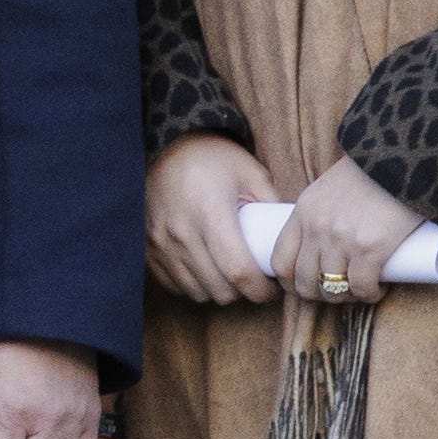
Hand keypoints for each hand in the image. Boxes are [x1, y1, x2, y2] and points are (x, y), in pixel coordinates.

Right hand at [145, 134, 283, 307]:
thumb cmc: (214, 157)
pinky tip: (205, 269)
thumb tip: (290, 242)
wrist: (166, 145)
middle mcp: (182, 233)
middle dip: (243, 292)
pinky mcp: (147, 248)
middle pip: (220, 290)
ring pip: (198, 293)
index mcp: (211, 213)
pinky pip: (174, 286)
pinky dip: (193, 284)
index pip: (239, 272)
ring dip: (218, 290)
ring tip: (229, 273)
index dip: (262, 290)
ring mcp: (160, 243)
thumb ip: (272, 207)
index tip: (273, 287)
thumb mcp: (251, 173)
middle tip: (255, 278)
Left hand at [271, 158, 427, 307]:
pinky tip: (376, 292)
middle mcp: (317, 228)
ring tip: (358, 291)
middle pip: (303, 281)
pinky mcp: (370, 249)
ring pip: (332, 288)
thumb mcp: (329, 189)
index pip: (279, 260)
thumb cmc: (370, 171)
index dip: (288, 282)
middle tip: (336, 291)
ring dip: (344, 297)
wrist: (402, 157)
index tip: (303, 287)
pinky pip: (361, 287)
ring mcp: (342, 240)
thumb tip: (323, 243)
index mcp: (303, 212)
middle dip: (318, 294)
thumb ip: (321, 212)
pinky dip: (369, 295)